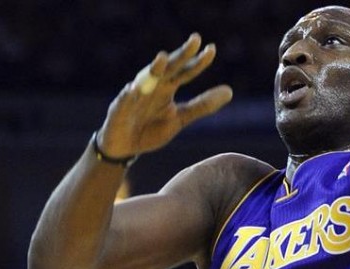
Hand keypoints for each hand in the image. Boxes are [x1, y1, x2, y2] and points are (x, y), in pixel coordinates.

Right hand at [97, 33, 232, 157]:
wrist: (125, 147)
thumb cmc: (151, 129)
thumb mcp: (180, 118)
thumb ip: (202, 105)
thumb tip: (230, 91)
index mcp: (167, 87)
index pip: (186, 71)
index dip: (198, 62)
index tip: (212, 49)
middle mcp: (152, 86)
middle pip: (168, 67)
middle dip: (181, 54)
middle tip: (196, 40)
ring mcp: (135, 96)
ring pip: (145, 79)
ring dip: (153, 69)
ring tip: (162, 59)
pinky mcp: (119, 109)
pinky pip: (124, 100)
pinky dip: (129, 94)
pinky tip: (134, 89)